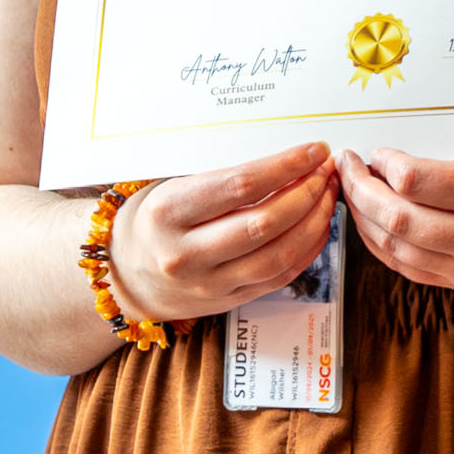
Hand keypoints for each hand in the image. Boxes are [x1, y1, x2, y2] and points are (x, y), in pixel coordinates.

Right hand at [107, 143, 338, 322]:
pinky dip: (307, 250)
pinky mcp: (226, 302)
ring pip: (278, 255)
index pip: (240, 185)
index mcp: (169, 212)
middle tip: (327, 171)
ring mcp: (208, 283)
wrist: (124, 272)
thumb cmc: (154, 216)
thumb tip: (285, 155)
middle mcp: (186, 253)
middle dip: (307, 193)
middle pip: (264, 223)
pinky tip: (318, 226)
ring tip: (328, 195)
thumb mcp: (171, 185)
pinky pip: (279, 277)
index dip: (285, 166)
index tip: (314, 151)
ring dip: (314, 222)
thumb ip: (219, 176)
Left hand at [336, 148, 453, 298]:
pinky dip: (384, 247)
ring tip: (353, 193)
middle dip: (360, 190)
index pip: (417, 180)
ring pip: (396, 249)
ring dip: (364, 220)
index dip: (384, 163)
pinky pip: (412, 269)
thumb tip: (404, 151)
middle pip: (397, 218)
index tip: (377, 150)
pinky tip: (372, 226)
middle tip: (347, 166)